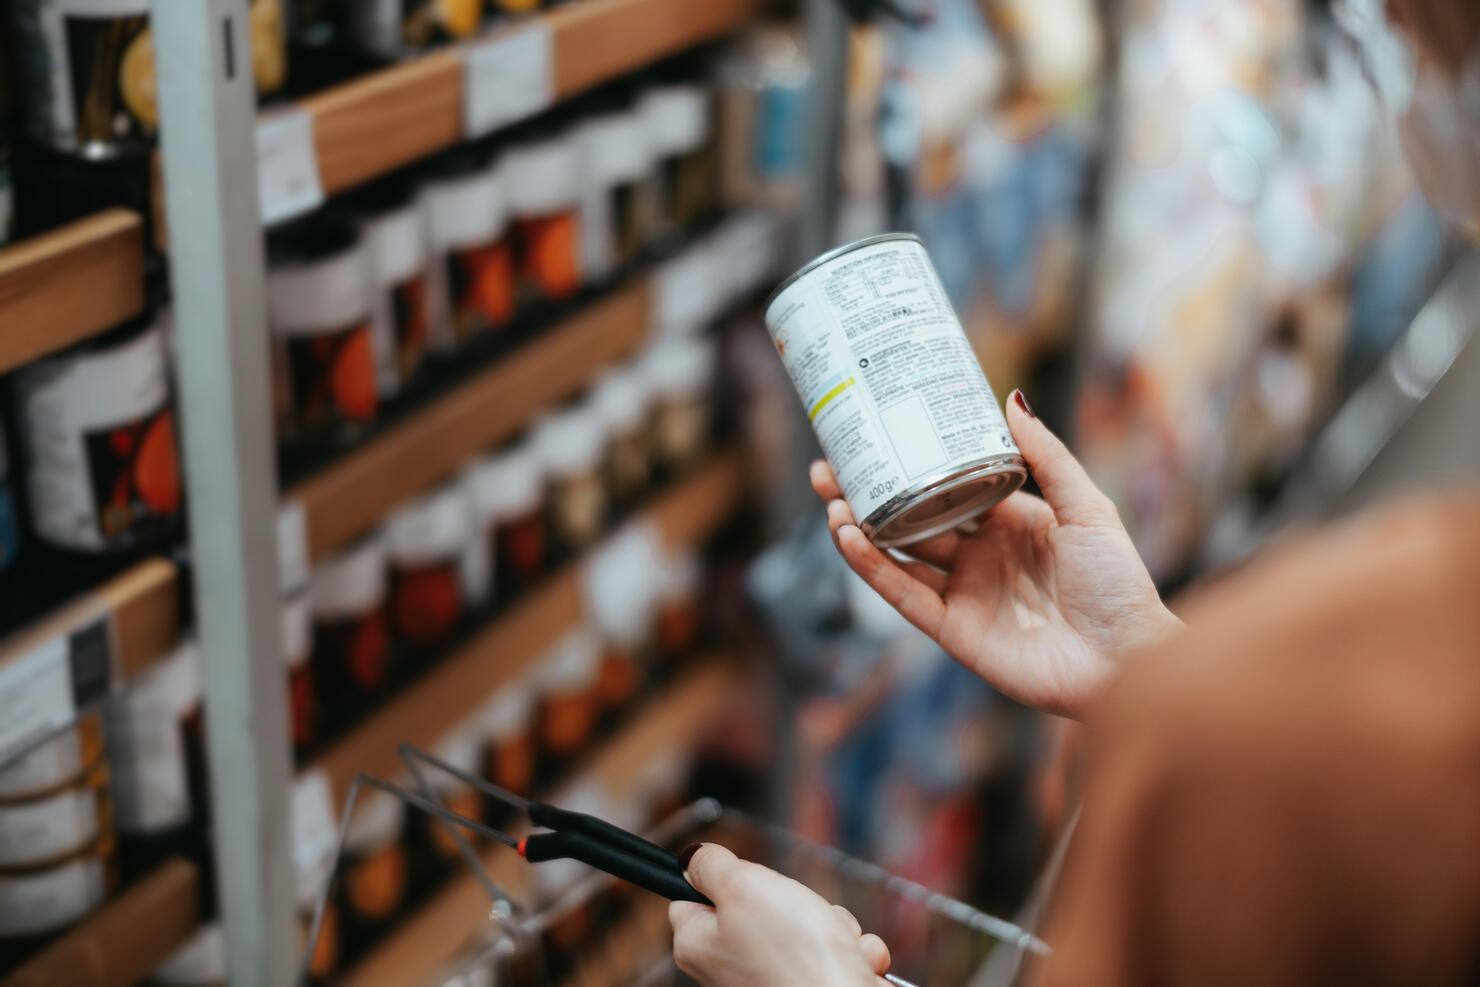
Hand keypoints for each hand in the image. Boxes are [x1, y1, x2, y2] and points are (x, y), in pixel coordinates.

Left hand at [669, 843, 891, 986]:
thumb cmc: (794, 955)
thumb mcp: (742, 885)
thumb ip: (710, 864)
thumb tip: (692, 859)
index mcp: (699, 945)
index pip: (689, 897)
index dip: (719, 878)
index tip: (742, 875)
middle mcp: (729, 968)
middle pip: (756, 906)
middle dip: (792, 899)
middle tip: (796, 907)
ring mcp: (770, 980)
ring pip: (801, 928)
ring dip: (828, 924)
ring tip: (830, 940)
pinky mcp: (808, 986)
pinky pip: (829, 954)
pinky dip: (847, 952)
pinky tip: (850, 960)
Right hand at [812, 390, 1180, 718]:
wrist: (1127, 660)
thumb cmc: (1119, 586)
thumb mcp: (1088, 508)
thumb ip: (1048, 457)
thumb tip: (1010, 399)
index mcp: (1008, 523)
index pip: (946, 486)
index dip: (909, 465)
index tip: (875, 437)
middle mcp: (978, 556)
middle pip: (909, 519)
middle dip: (866, 494)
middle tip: (828, 468)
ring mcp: (961, 593)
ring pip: (896, 556)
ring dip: (859, 530)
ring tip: (831, 500)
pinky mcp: (952, 630)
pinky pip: (904, 595)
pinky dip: (874, 569)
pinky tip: (850, 540)